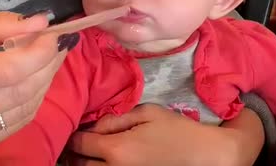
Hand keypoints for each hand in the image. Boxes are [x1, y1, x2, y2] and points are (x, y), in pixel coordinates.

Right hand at [0, 12, 73, 152]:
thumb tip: (40, 23)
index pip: (7, 70)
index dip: (38, 51)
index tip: (53, 32)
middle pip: (22, 90)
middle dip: (48, 63)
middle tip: (57, 41)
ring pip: (27, 107)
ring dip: (45, 79)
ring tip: (47, 57)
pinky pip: (19, 120)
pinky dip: (33, 97)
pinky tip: (31, 79)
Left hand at [68, 104, 262, 165]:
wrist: (204, 155)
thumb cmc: (176, 130)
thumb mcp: (145, 113)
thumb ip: (115, 118)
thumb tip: (93, 126)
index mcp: (117, 149)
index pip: (80, 144)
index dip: (72, 135)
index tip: (71, 128)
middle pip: (80, 164)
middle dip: (74, 152)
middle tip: (73, 142)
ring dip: (83, 163)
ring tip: (83, 153)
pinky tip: (100, 161)